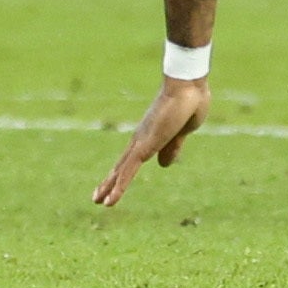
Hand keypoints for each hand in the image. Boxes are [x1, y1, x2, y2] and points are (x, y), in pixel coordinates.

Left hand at [93, 76, 208, 205]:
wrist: (188, 86)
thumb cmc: (190, 101)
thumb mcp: (183, 130)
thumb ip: (173, 147)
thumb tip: (163, 164)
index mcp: (152, 135)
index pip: (133, 158)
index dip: (123, 170)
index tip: (114, 181)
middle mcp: (141, 139)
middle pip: (121, 165)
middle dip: (110, 181)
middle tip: (97, 196)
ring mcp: (141, 143)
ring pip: (120, 171)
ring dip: (109, 187)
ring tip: (97, 201)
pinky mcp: (144, 147)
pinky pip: (127, 172)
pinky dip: (118, 188)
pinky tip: (109, 201)